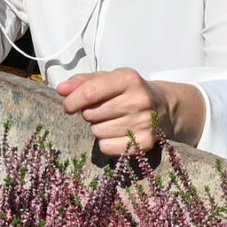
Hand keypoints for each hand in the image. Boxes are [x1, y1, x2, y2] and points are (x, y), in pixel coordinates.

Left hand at [56, 68, 171, 157]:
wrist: (165, 107)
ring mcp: (144, 123)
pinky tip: (117, 133)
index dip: (72, 101)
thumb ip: (83, 81)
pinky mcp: (146, 143)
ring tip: (112, 120)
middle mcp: (139, 100)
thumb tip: (61, 89)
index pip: (91, 92)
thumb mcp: (109, 79)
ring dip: (98, 127)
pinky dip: (106, 142)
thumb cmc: (129, 91)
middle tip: (102, 110)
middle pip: (91, 114)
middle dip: (89, 113)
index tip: (68, 106)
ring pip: (98, 132)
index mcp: (128, 79)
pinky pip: (107, 147)